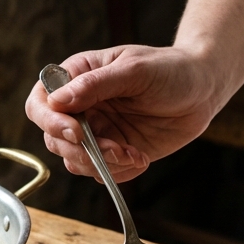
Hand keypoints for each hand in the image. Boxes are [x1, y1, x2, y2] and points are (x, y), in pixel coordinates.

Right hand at [24, 45, 223, 182]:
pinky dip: (118, 173)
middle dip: (82, 150)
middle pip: (53, 138)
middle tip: (116, 149)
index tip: (76, 132)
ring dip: (101, 164)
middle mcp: (79, 107)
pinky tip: (141, 158)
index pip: (40, 103)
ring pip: (73, 161)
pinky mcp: (112, 152)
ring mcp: (95, 132)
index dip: (50, 121)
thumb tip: (57, 101)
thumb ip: (95, 85)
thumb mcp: (134, 70)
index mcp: (77, 78)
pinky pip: (99, 174)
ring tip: (133, 154)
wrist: (202, 91)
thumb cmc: (170, 69)